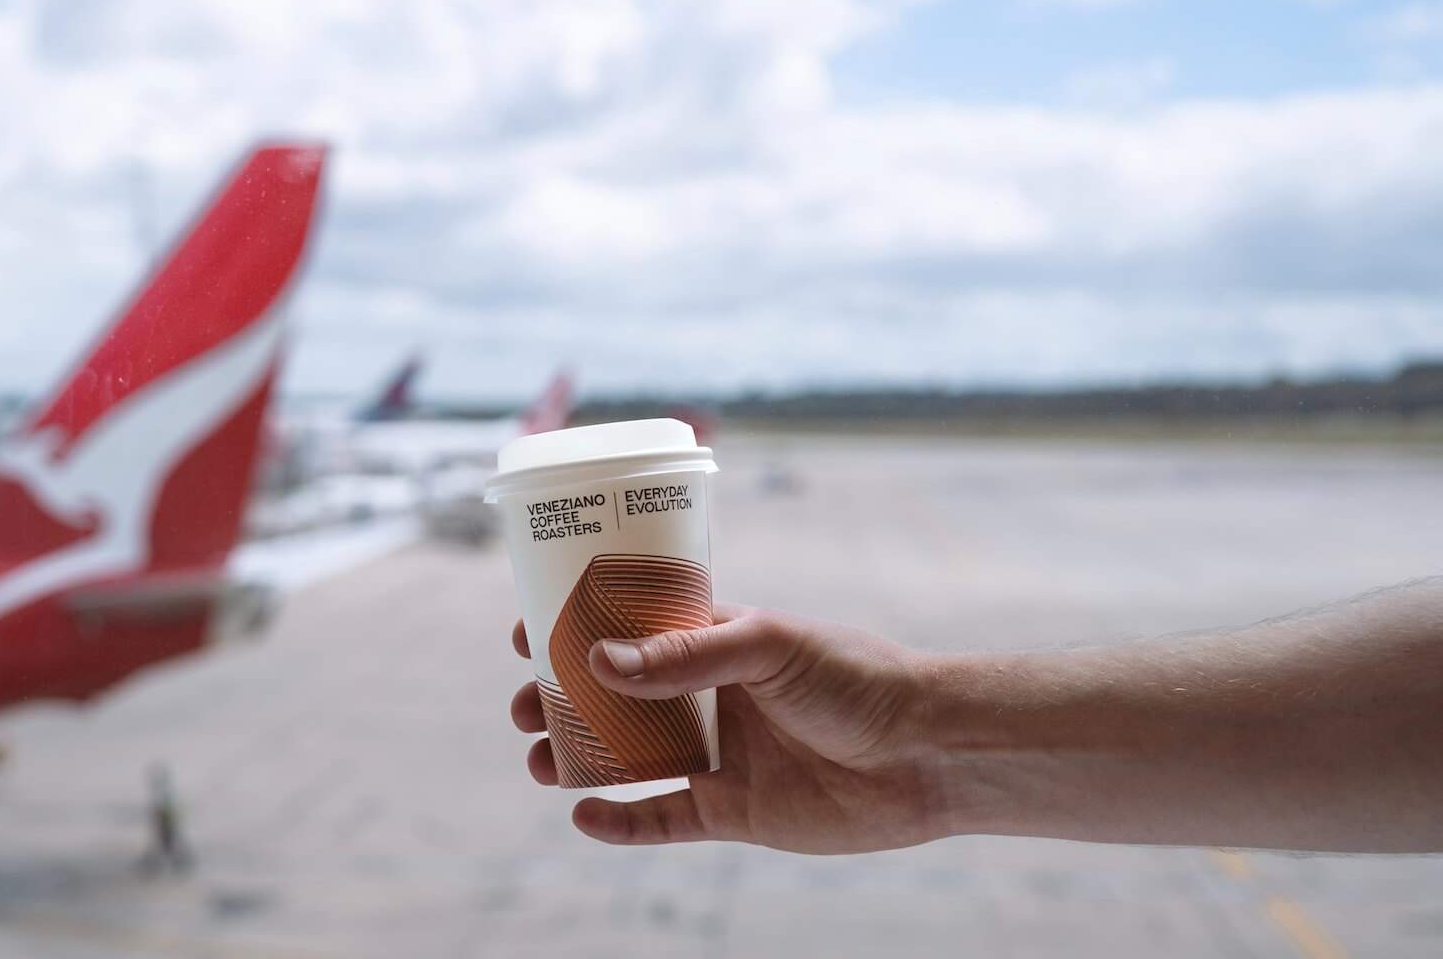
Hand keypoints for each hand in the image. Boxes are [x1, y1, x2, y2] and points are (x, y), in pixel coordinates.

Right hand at [509, 605, 941, 851]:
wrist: (928, 752)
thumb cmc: (857, 678)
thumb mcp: (768, 647)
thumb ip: (684, 658)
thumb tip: (598, 660)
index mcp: (716, 641)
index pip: (632, 628)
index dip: (578, 629)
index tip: (526, 631)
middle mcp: (709, 696)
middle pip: (616, 698)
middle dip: (563, 700)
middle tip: (523, 708)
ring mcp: (718, 755)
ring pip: (630, 758)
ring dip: (581, 759)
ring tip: (540, 762)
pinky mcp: (732, 811)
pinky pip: (662, 819)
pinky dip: (622, 822)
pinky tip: (584, 816)